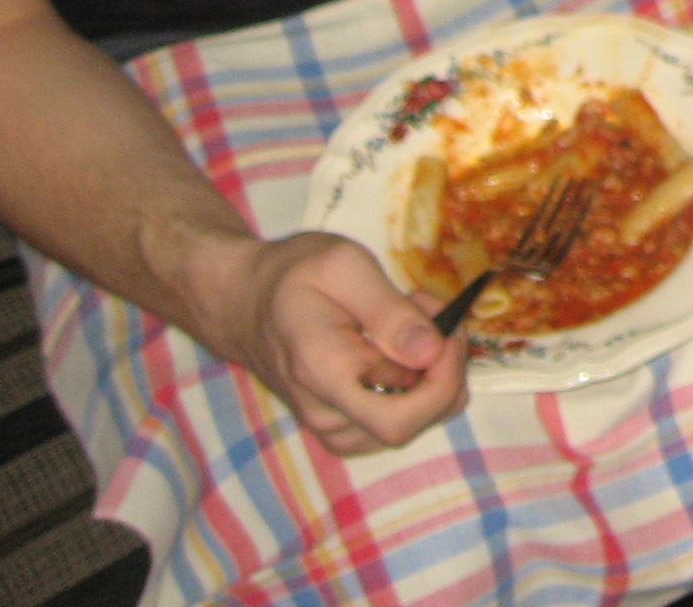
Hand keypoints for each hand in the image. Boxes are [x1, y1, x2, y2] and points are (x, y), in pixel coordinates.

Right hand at [202, 231, 466, 456]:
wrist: (247, 300)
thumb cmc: (294, 275)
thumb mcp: (344, 267)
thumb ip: (387, 311)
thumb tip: (429, 353)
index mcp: (325, 374)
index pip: (402, 417)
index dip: (443, 376)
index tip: (445, 323)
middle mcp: (326, 414)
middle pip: (414, 423)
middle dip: (445, 368)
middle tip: (432, 312)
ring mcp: (331, 426)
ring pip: (411, 423)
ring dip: (432, 374)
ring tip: (412, 321)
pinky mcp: (340, 424)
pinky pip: (396, 419)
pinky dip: (414, 385)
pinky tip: (401, 347)